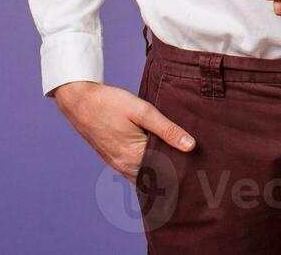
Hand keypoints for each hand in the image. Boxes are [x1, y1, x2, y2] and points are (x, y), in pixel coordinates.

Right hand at [52, 80, 195, 184]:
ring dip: (161, 173)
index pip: (167, 172)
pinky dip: (149, 170)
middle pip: (157, 178)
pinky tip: (159, 159)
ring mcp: (119, 166)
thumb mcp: (143, 111)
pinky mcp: (114, 161)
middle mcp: (126, 166)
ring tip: (181, 163)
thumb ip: (167, 129)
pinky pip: (136, 173)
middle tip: (196, 168)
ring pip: (146, 177)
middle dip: (175, 174)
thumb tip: (190, 146)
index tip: (200, 168)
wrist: (80, 102)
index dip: (184, 169)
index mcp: (135, 156)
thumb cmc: (110, 103)